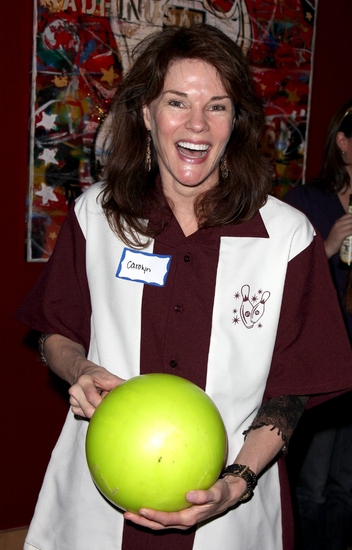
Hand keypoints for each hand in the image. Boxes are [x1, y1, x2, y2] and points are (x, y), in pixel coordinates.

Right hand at [69, 363, 123, 418]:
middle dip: (100, 410)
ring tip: (99, 400)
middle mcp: (75, 389)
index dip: (103, 404)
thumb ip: (119, 384)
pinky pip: (83, 415)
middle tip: (107, 405)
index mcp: (84, 381)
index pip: (92, 397)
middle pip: (88, 410)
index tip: (111, 405)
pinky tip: (93, 404)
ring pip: (85, 414)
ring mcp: (72, 399)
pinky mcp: (73, 406)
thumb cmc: (99, 376)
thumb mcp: (110, 377)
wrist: (84, 374)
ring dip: (95, 411)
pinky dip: (90, 412)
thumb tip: (134, 390)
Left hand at [123, 475, 246, 529]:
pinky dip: (153, 512)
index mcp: (189, 517)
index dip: (154, 517)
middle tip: (127, 514)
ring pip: (159, 523)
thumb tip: (189, 495)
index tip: (142, 510)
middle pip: (159, 525)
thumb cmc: (221, 493)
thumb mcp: (216, 493)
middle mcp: (183, 520)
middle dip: (143, 522)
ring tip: (129, 512)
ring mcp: (181, 518)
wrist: (227, 495)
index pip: (168, 519)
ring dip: (144, 519)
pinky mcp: (180, 512)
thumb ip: (204, 495)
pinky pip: (164, 514)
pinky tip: (145, 501)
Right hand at [324, 213, 351, 257]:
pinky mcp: (341, 234)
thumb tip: (351, 225)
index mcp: (338, 222)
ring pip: (351, 225)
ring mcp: (339, 229)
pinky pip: (351, 231)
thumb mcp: (338, 230)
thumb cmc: (334, 240)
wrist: (327, 247)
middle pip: (351, 219)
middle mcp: (338, 224)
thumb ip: (345, 226)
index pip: (349, 215)